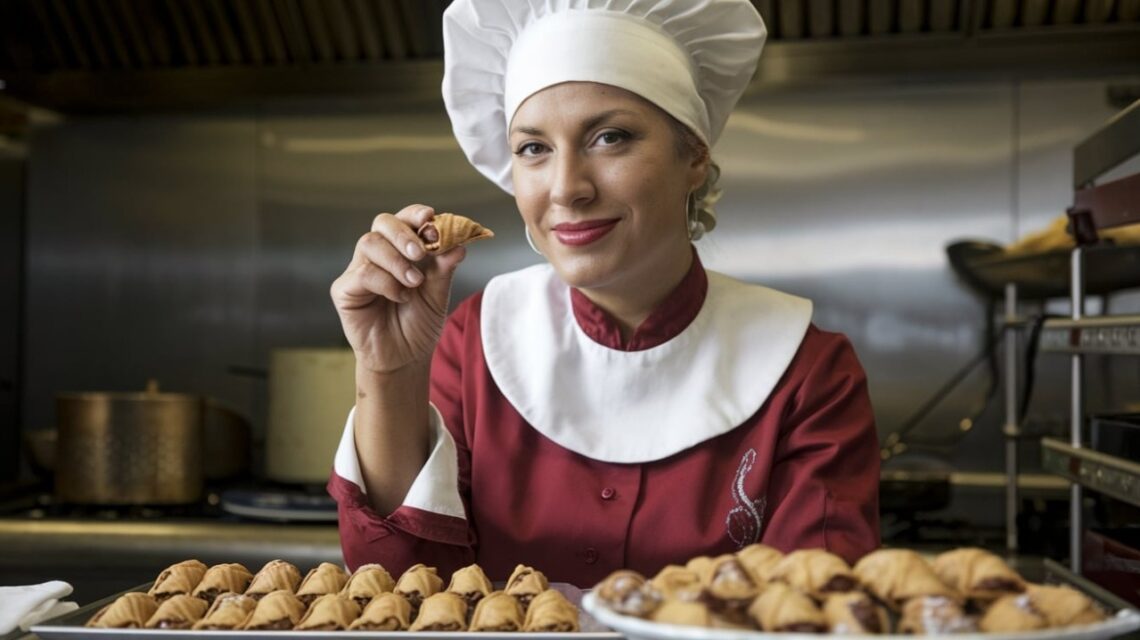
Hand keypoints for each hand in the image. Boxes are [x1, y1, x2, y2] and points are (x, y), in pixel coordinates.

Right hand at [331, 205, 466, 373]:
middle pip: (382, 223)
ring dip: (396, 261)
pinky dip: (386, 282)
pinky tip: (400, 297)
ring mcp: (359, 270)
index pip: (404, 219)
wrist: (405, 357)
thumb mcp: (438, 294)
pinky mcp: (344, 290)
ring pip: (370, 243)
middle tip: (421, 252)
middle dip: (404, 233)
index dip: (415, 214)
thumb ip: (445, 268)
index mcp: (401, 249)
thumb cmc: (419, 324)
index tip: (431, 218)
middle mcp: (378, 255)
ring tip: (414, 283)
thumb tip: (459, 244)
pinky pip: (362, 273)